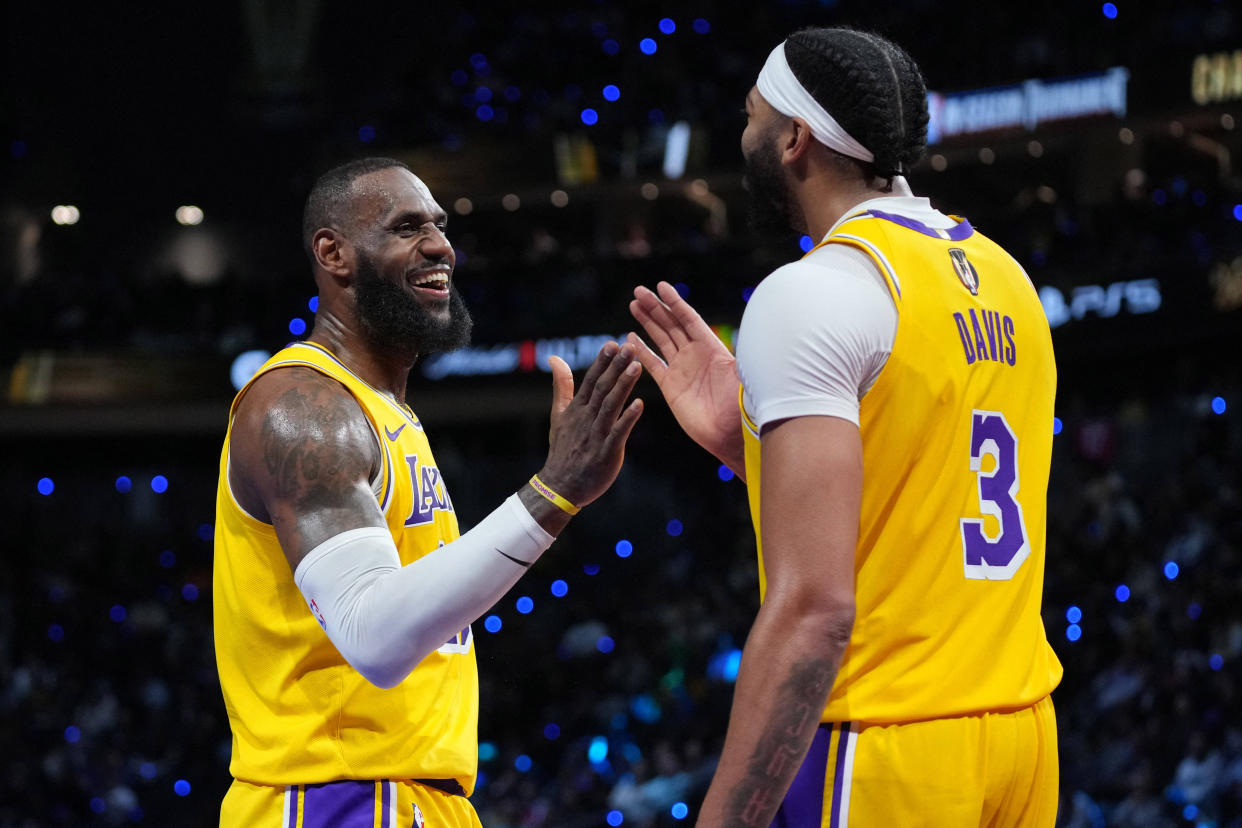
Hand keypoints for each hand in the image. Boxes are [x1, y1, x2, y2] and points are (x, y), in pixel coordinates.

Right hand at [537, 343, 643, 507]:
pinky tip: (640, 404)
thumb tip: (554, 358)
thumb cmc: (563, 449)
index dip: (602, 362)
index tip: (613, 344)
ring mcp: (596, 435)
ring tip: (637, 367)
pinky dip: (627, 418)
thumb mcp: (559, 414)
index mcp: (577, 408)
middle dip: (616, 367)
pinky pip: (618, 432)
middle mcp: (586, 418)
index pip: (591, 380)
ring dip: (623, 386)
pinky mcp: (606, 452)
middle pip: (602, 388)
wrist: (560, 485)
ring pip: (611, 406)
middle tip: (630, 347)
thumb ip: (562, 385)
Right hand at [628, 281, 743, 472]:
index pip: (690, 319)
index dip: (675, 303)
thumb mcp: (743, 375)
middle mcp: (695, 355)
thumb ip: (736, 355)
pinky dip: (641, 351)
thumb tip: (743, 334)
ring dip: (647, 322)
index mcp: (712, 348)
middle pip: (672, 324)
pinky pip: (653, 364)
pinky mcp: (671, 386)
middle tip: (638, 291)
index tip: (660, 286)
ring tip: (633, 305)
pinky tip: (630, 338)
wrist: (731, 433)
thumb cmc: (740, 404)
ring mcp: (682, 369)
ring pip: (661, 339)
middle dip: (656, 307)